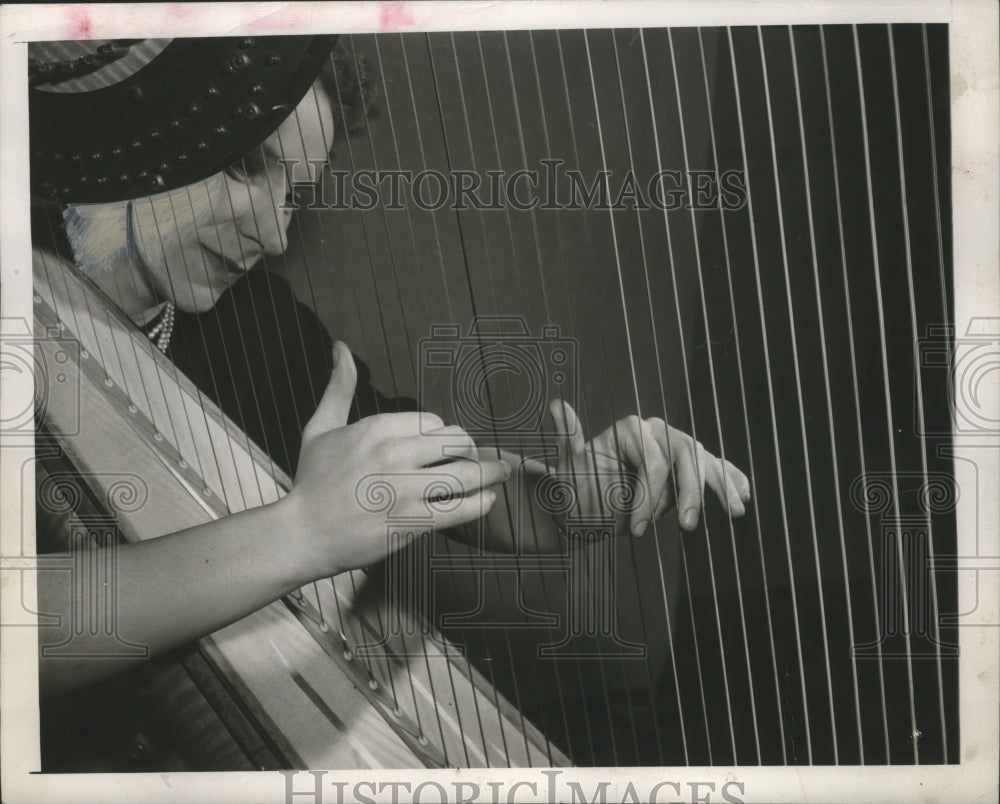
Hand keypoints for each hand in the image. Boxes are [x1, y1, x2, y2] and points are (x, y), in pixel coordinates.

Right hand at [280, 342, 508, 578]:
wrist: (303, 534)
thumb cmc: (311, 481)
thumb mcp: (320, 427)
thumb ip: (339, 387)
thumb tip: (342, 348)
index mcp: (378, 428)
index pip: (433, 422)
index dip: (443, 434)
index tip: (444, 448)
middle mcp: (395, 455)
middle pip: (456, 442)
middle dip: (471, 449)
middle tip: (476, 458)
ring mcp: (406, 490)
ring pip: (466, 474)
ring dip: (490, 473)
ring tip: (502, 472)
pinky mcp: (412, 522)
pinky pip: (461, 509)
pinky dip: (481, 503)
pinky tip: (487, 500)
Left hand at [548, 400, 750, 536]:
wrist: (582, 508)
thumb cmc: (574, 489)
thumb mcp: (567, 469)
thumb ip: (568, 439)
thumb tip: (558, 405)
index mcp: (629, 429)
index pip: (652, 462)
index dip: (648, 497)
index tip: (635, 530)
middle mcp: (655, 432)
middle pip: (685, 456)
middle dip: (689, 492)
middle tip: (687, 527)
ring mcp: (672, 448)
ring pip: (704, 461)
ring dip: (721, 486)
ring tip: (736, 511)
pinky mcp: (683, 467)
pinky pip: (713, 467)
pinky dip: (729, 478)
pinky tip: (743, 493)